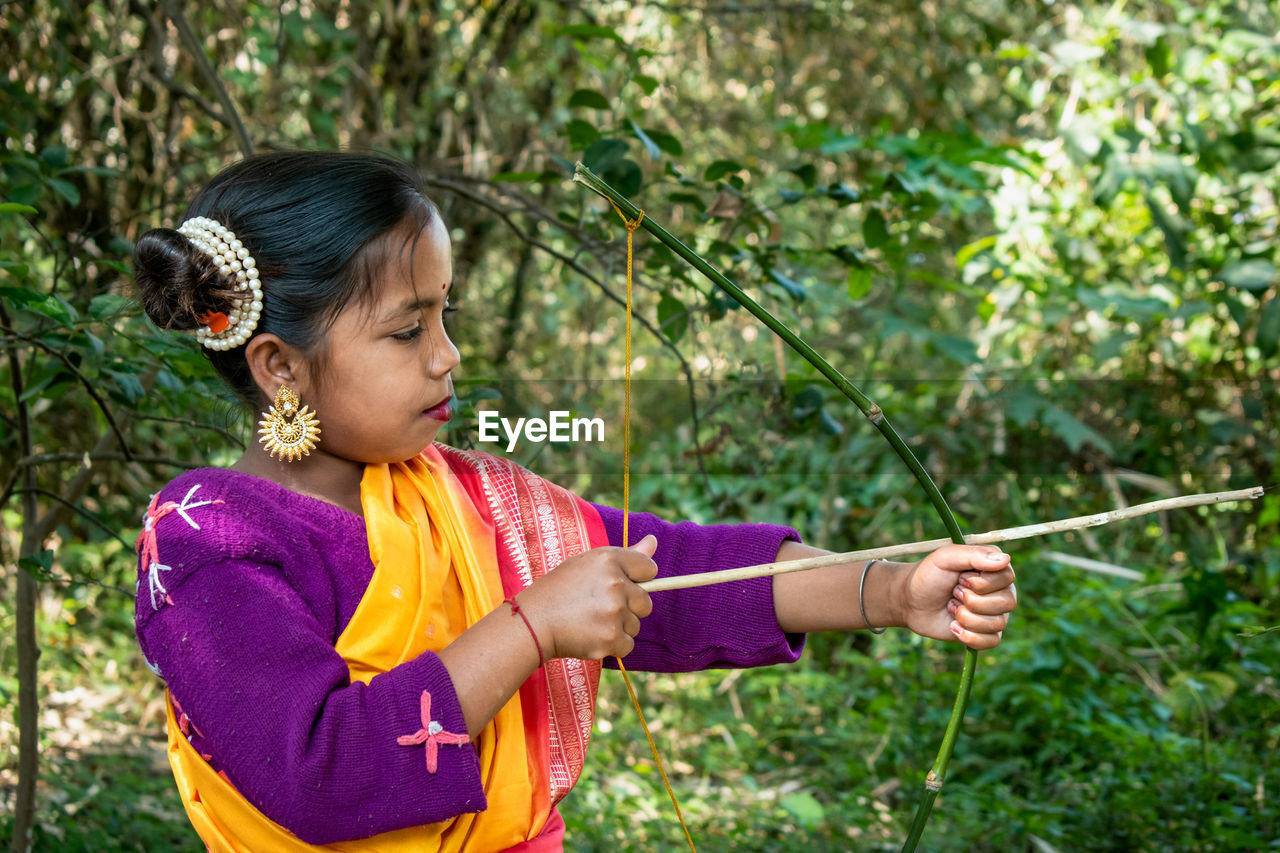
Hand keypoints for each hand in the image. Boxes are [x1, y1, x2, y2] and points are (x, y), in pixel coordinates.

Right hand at [518, 534, 657, 659]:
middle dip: (629, 608)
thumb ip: (627, 556)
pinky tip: (591, 636)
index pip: (648, 569)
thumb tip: (654, 541)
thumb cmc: (560, 590)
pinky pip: (627, 645)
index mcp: (609, 560)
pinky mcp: (610, 638)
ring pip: (635, 625)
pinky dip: (612, 646)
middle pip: (646, 602)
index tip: (622, 586)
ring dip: (618, 627)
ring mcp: (614, 613)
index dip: (638, 580)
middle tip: (600, 607)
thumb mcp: (588, 564)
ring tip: (590, 621)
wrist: (532, 622)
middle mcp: (615, 584)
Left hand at [897, 544, 1015, 649]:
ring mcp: (995, 612)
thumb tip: (1006, 559)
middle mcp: (1001, 590)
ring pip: (998, 623)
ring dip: (966, 617)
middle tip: (954, 593)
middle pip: (1007, 602)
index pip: (1007, 577)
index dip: (980, 582)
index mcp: (995, 567)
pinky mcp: (986, 633)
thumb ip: (973, 555)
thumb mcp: (945, 558)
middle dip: (972, 600)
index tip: (959, 578)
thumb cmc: (929, 575)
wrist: (911, 601)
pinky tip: (953, 626)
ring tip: (951, 607)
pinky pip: (992, 641)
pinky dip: (968, 636)